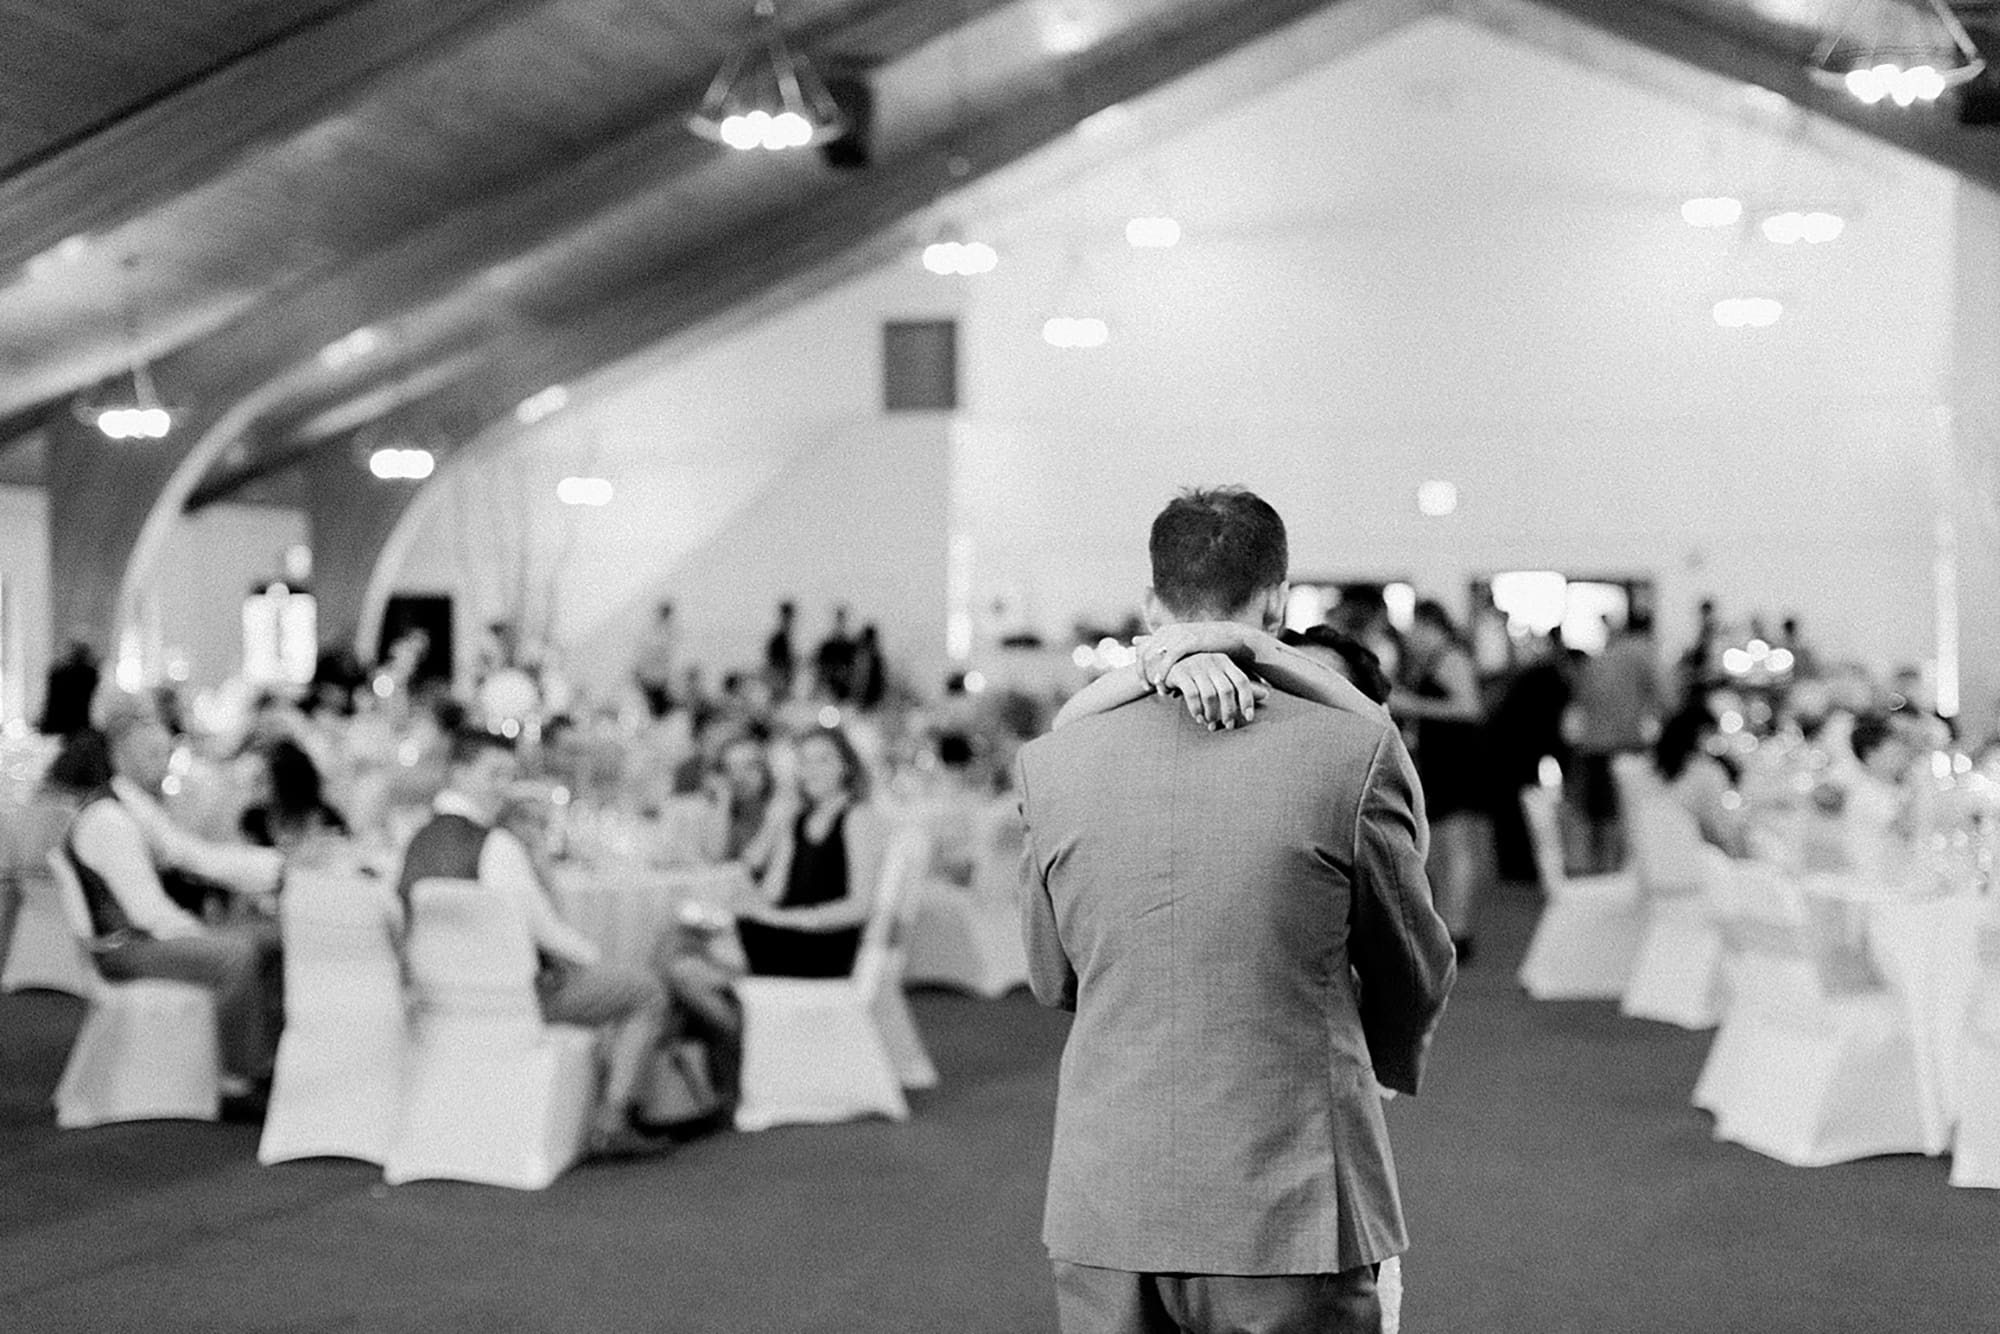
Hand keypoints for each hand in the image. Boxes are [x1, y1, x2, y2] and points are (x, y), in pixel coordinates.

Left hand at [1135, 622, 1251, 689]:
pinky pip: (1169, 658)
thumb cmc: (1208, 645)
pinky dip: (1163, 672)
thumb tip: (1139, 643)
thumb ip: (1165, 647)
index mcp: (1165, 631)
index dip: (1139, 667)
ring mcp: (1177, 634)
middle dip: (1141, 672)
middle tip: (1146, 689)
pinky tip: (1162, 684)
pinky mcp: (1189, 641)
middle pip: (1143, 653)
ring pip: (1152, 656)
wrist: (1233, 638)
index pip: (1141, 649)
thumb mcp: (1185, 646)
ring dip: (1151, 674)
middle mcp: (1168, 631)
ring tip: (1156, 689)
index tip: (1144, 684)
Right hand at [1162, 653, 1268, 729]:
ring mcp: (1195, 665)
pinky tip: (1199, 718)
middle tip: (1229, 725)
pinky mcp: (1180, 673)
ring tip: (1212, 724)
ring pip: (1209, 694)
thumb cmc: (1198, 673)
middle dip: (1229, 711)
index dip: (1247, 700)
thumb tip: (1267, 694)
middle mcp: (1212, 660)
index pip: (1241, 681)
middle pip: (1227, 690)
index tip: (1248, 717)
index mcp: (1224, 661)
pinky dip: (1196, 710)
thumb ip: (1240, 686)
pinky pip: (1192, 695)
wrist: (1165, 663)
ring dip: (1212, 713)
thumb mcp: (1220, 676)